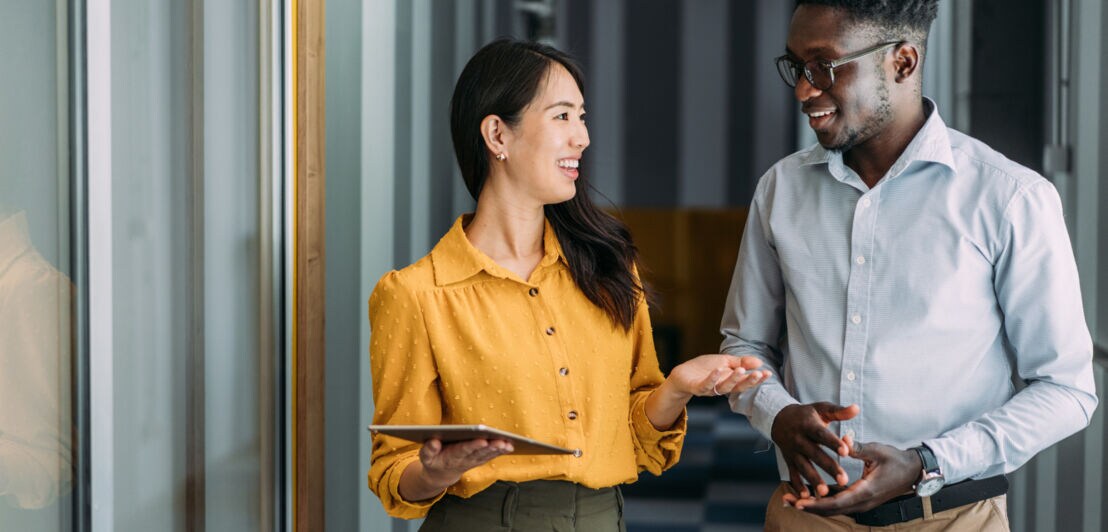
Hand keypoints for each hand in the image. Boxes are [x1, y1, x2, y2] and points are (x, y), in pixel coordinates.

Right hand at [399, 438, 512, 500]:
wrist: (441, 474)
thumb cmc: (433, 460)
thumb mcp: (426, 456)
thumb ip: (429, 449)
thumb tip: (434, 441)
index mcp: (450, 456)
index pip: (463, 450)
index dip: (473, 446)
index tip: (482, 440)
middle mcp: (464, 459)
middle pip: (478, 453)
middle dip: (490, 447)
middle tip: (501, 441)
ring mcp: (472, 461)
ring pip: (486, 455)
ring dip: (498, 450)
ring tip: (508, 444)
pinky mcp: (478, 460)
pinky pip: (490, 456)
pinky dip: (500, 452)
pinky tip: (509, 446)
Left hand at [667, 354, 769, 397]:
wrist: (682, 374)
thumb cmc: (705, 369)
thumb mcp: (725, 362)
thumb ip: (741, 362)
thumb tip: (760, 362)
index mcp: (730, 381)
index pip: (746, 381)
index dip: (757, 379)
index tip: (768, 373)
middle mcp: (722, 387)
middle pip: (738, 387)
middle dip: (749, 381)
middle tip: (758, 373)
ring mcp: (710, 388)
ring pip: (724, 387)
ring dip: (733, 379)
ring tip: (740, 370)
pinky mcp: (697, 387)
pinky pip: (706, 385)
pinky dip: (712, 378)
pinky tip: (718, 370)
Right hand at [771, 402, 858, 498]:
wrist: (779, 419)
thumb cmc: (806, 414)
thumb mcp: (821, 409)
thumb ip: (839, 411)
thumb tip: (856, 408)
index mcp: (809, 425)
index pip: (822, 434)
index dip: (833, 443)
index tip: (846, 451)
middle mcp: (799, 439)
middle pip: (815, 454)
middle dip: (829, 467)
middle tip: (844, 480)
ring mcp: (792, 451)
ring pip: (803, 467)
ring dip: (813, 480)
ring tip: (825, 493)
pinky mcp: (788, 460)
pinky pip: (793, 474)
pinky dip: (798, 486)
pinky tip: (807, 497)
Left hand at [791, 437, 921, 515]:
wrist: (912, 471)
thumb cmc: (896, 460)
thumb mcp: (877, 451)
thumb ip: (857, 447)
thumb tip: (841, 438)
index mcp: (866, 491)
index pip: (837, 501)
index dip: (816, 502)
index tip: (800, 501)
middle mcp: (862, 502)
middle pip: (830, 509)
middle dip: (808, 506)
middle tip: (787, 501)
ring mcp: (861, 503)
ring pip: (833, 508)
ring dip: (812, 505)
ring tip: (790, 500)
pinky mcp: (859, 499)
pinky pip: (838, 502)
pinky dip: (822, 501)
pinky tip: (806, 497)